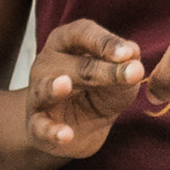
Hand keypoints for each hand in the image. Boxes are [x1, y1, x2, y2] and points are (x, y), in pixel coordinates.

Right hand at [22, 22, 142, 160]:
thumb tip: (133, 55)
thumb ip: (126, 67)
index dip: (106, 42)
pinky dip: (52, 131)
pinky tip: (65, 135)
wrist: (77, 130)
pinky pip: (41, 127)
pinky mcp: (36, 125)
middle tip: (131, 75)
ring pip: (44, 90)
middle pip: (75, 65)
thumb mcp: (117, 79)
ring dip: (53, 87)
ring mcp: (38, 94)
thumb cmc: (98, 94)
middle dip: (101, 70)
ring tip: (64, 85)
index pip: (83, 33)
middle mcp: (47, 64)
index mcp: (66, 44)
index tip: (130, 54)